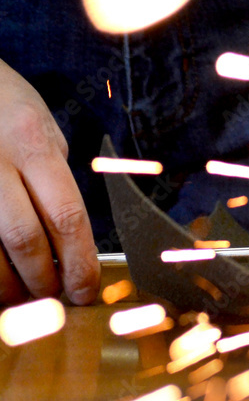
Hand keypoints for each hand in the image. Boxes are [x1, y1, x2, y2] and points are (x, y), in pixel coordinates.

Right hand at [0, 59, 99, 304]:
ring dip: (8, 287)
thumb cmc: (1, 103)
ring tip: (21, 295)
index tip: (87, 291)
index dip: (81, 263)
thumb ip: (53, 176)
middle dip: (44, 281)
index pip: (67, 216)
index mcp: (31, 143)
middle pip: (25, 240)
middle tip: (54, 298)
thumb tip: (71, 238)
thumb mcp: (39, 126)